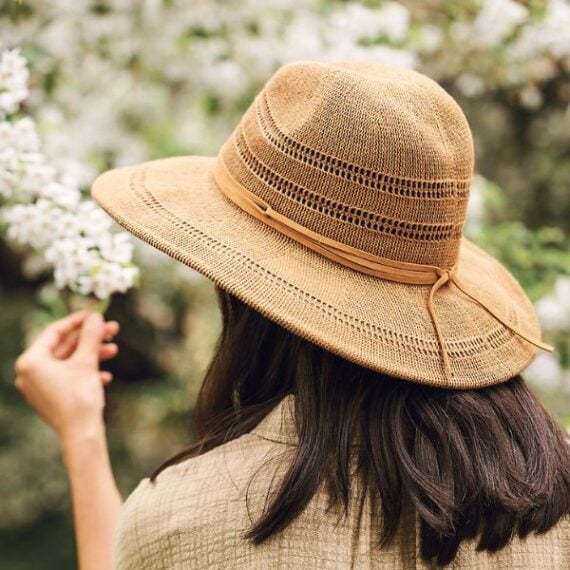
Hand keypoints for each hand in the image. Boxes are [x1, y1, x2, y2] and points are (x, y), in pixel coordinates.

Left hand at [14, 311, 119, 442]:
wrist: (81, 435)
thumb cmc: (79, 397)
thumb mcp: (87, 361)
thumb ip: (90, 336)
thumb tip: (96, 316)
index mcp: (30, 361)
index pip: (54, 331)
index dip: (77, 320)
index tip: (95, 314)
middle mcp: (29, 373)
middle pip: (64, 347)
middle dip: (90, 339)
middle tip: (112, 329)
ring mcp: (38, 386)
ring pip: (68, 362)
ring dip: (92, 355)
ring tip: (114, 351)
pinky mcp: (49, 397)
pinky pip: (68, 377)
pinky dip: (86, 373)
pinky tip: (106, 377)